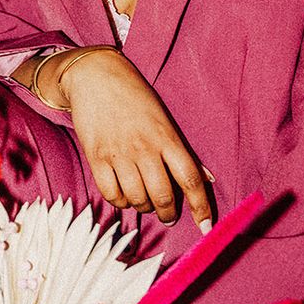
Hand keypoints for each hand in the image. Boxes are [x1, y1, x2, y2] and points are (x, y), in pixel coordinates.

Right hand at [37, 49, 212, 230]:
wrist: (96, 76)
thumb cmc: (134, 97)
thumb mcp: (164, 120)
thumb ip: (184, 152)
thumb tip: (208, 178)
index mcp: (167, 137)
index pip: (191, 179)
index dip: (201, 206)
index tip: (207, 226)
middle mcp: (145, 147)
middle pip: (163, 195)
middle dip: (168, 213)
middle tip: (168, 216)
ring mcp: (120, 153)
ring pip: (137, 198)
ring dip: (143, 207)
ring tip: (144, 203)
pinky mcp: (97, 156)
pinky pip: (111, 193)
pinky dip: (120, 201)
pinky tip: (123, 196)